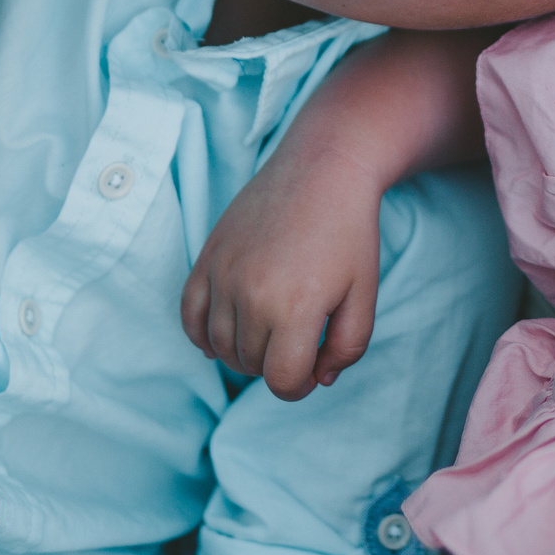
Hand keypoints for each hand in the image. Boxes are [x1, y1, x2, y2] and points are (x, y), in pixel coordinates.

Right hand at [180, 137, 385, 399]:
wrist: (323, 168)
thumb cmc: (350, 232)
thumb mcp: (365, 294)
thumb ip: (348, 347)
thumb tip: (318, 378)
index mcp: (296, 308)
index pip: (281, 382)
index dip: (298, 386)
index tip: (311, 370)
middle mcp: (252, 294)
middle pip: (251, 365)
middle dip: (276, 364)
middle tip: (298, 340)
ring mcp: (224, 274)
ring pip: (219, 345)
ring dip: (243, 351)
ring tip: (270, 331)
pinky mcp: (208, 257)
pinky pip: (189, 315)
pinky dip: (202, 334)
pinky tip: (224, 333)